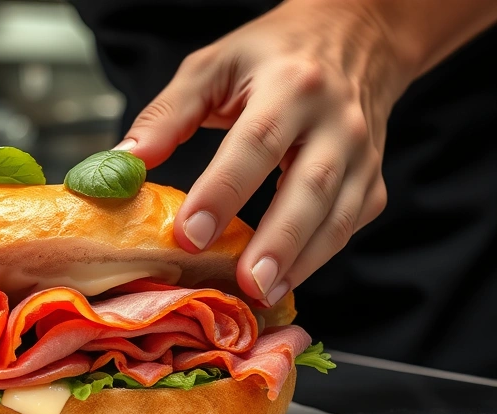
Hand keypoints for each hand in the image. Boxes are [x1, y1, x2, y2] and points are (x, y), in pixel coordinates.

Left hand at [118, 0, 413, 304]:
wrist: (354, 37)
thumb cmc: (272, 55)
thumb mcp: (213, 67)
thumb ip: (167, 115)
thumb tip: (125, 162)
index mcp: (291, 84)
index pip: (256, 142)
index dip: (223, 192)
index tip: (190, 234)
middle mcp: (336, 119)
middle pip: (311, 186)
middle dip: (278, 241)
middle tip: (246, 283)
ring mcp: (362, 152)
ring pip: (338, 215)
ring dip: (302, 261)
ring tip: (263, 294)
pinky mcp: (371, 179)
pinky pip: (350, 225)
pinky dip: (319, 257)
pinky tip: (285, 279)